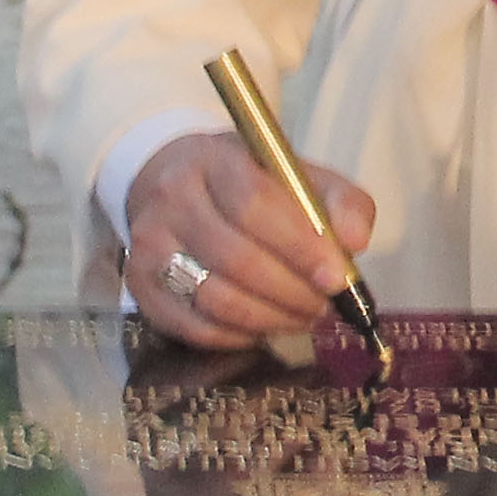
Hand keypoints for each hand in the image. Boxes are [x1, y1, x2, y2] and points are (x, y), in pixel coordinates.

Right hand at [121, 129, 378, 350]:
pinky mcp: (140, 287)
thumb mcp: (295, 174)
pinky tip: (265, 325)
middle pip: (236, 257)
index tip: (336, 277)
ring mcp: (148, 246)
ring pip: (215, 299)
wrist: (169, 180)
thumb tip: (356, 242)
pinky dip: (240, 336)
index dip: (300, 247)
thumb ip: (338, 201)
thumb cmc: (246, 182)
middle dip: (292, 292)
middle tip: (326, 306)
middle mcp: (171, 200)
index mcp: (213, 160)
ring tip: (303, 316)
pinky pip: (195, 327)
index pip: (254, 204)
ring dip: (271, 319)